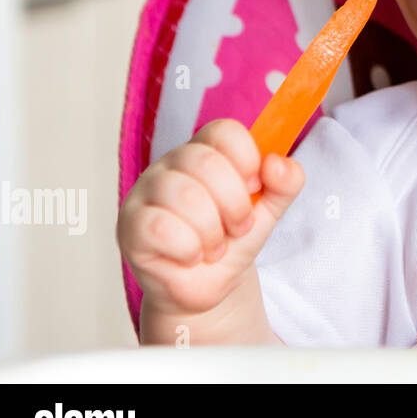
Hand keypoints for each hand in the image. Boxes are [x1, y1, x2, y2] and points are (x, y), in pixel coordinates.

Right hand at [117, 119, 304, 318]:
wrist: (209, 286)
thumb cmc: (232, 239)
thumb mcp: (269, 209)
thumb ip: (286, 182)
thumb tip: (278, 163)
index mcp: (205, 150)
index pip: (224, 130)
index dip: (247, 159)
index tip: (255, 186)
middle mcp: (170, 164)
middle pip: (206, 162)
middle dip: (235, 203)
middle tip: (239, 226)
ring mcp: (145, 192)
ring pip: (185, 195)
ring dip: (212, 231)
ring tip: (214, 246)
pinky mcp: (130, 226)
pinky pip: (160, 227)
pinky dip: (188, 248)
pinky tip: (190, 256)